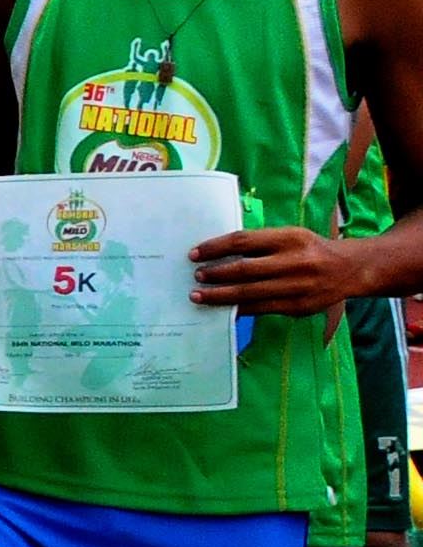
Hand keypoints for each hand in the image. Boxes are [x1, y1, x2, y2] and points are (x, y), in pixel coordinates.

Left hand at [192, 224, 363, 315]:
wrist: (351, 269)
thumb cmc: (310, 250)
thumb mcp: (290, 236)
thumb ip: (261, 243)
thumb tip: (218, 254)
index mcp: (289, 238)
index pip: (243, 241)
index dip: (215, 248)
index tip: (195, 254)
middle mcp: (295, 261)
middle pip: (244, 269)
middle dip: (215, 274)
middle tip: (196, 277)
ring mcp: (298, 286)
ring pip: (251, 292)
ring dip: (221, 295)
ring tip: (199, 295)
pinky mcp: (299, 306)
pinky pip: (262, 309)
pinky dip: (240, 309)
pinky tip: (224, 310)